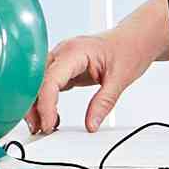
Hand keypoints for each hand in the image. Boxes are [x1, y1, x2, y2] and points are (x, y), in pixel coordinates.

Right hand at [33, 0, 168, 134]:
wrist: (135, 39)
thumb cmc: (129, 49)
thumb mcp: (120, 79)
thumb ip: (104, 103)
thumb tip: (91, 124)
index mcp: (74, 51)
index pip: (50, 80)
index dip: (45, 104)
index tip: (48, 123)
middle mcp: (63, 52)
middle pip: (37, 81)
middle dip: (33, 106)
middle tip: (40, 129)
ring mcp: (61, 58)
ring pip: (38, 83)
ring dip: (37, 104)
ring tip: (44, 125)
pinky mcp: (64, 66)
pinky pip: (48, 84)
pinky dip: (47, 100)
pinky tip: (52, 115)